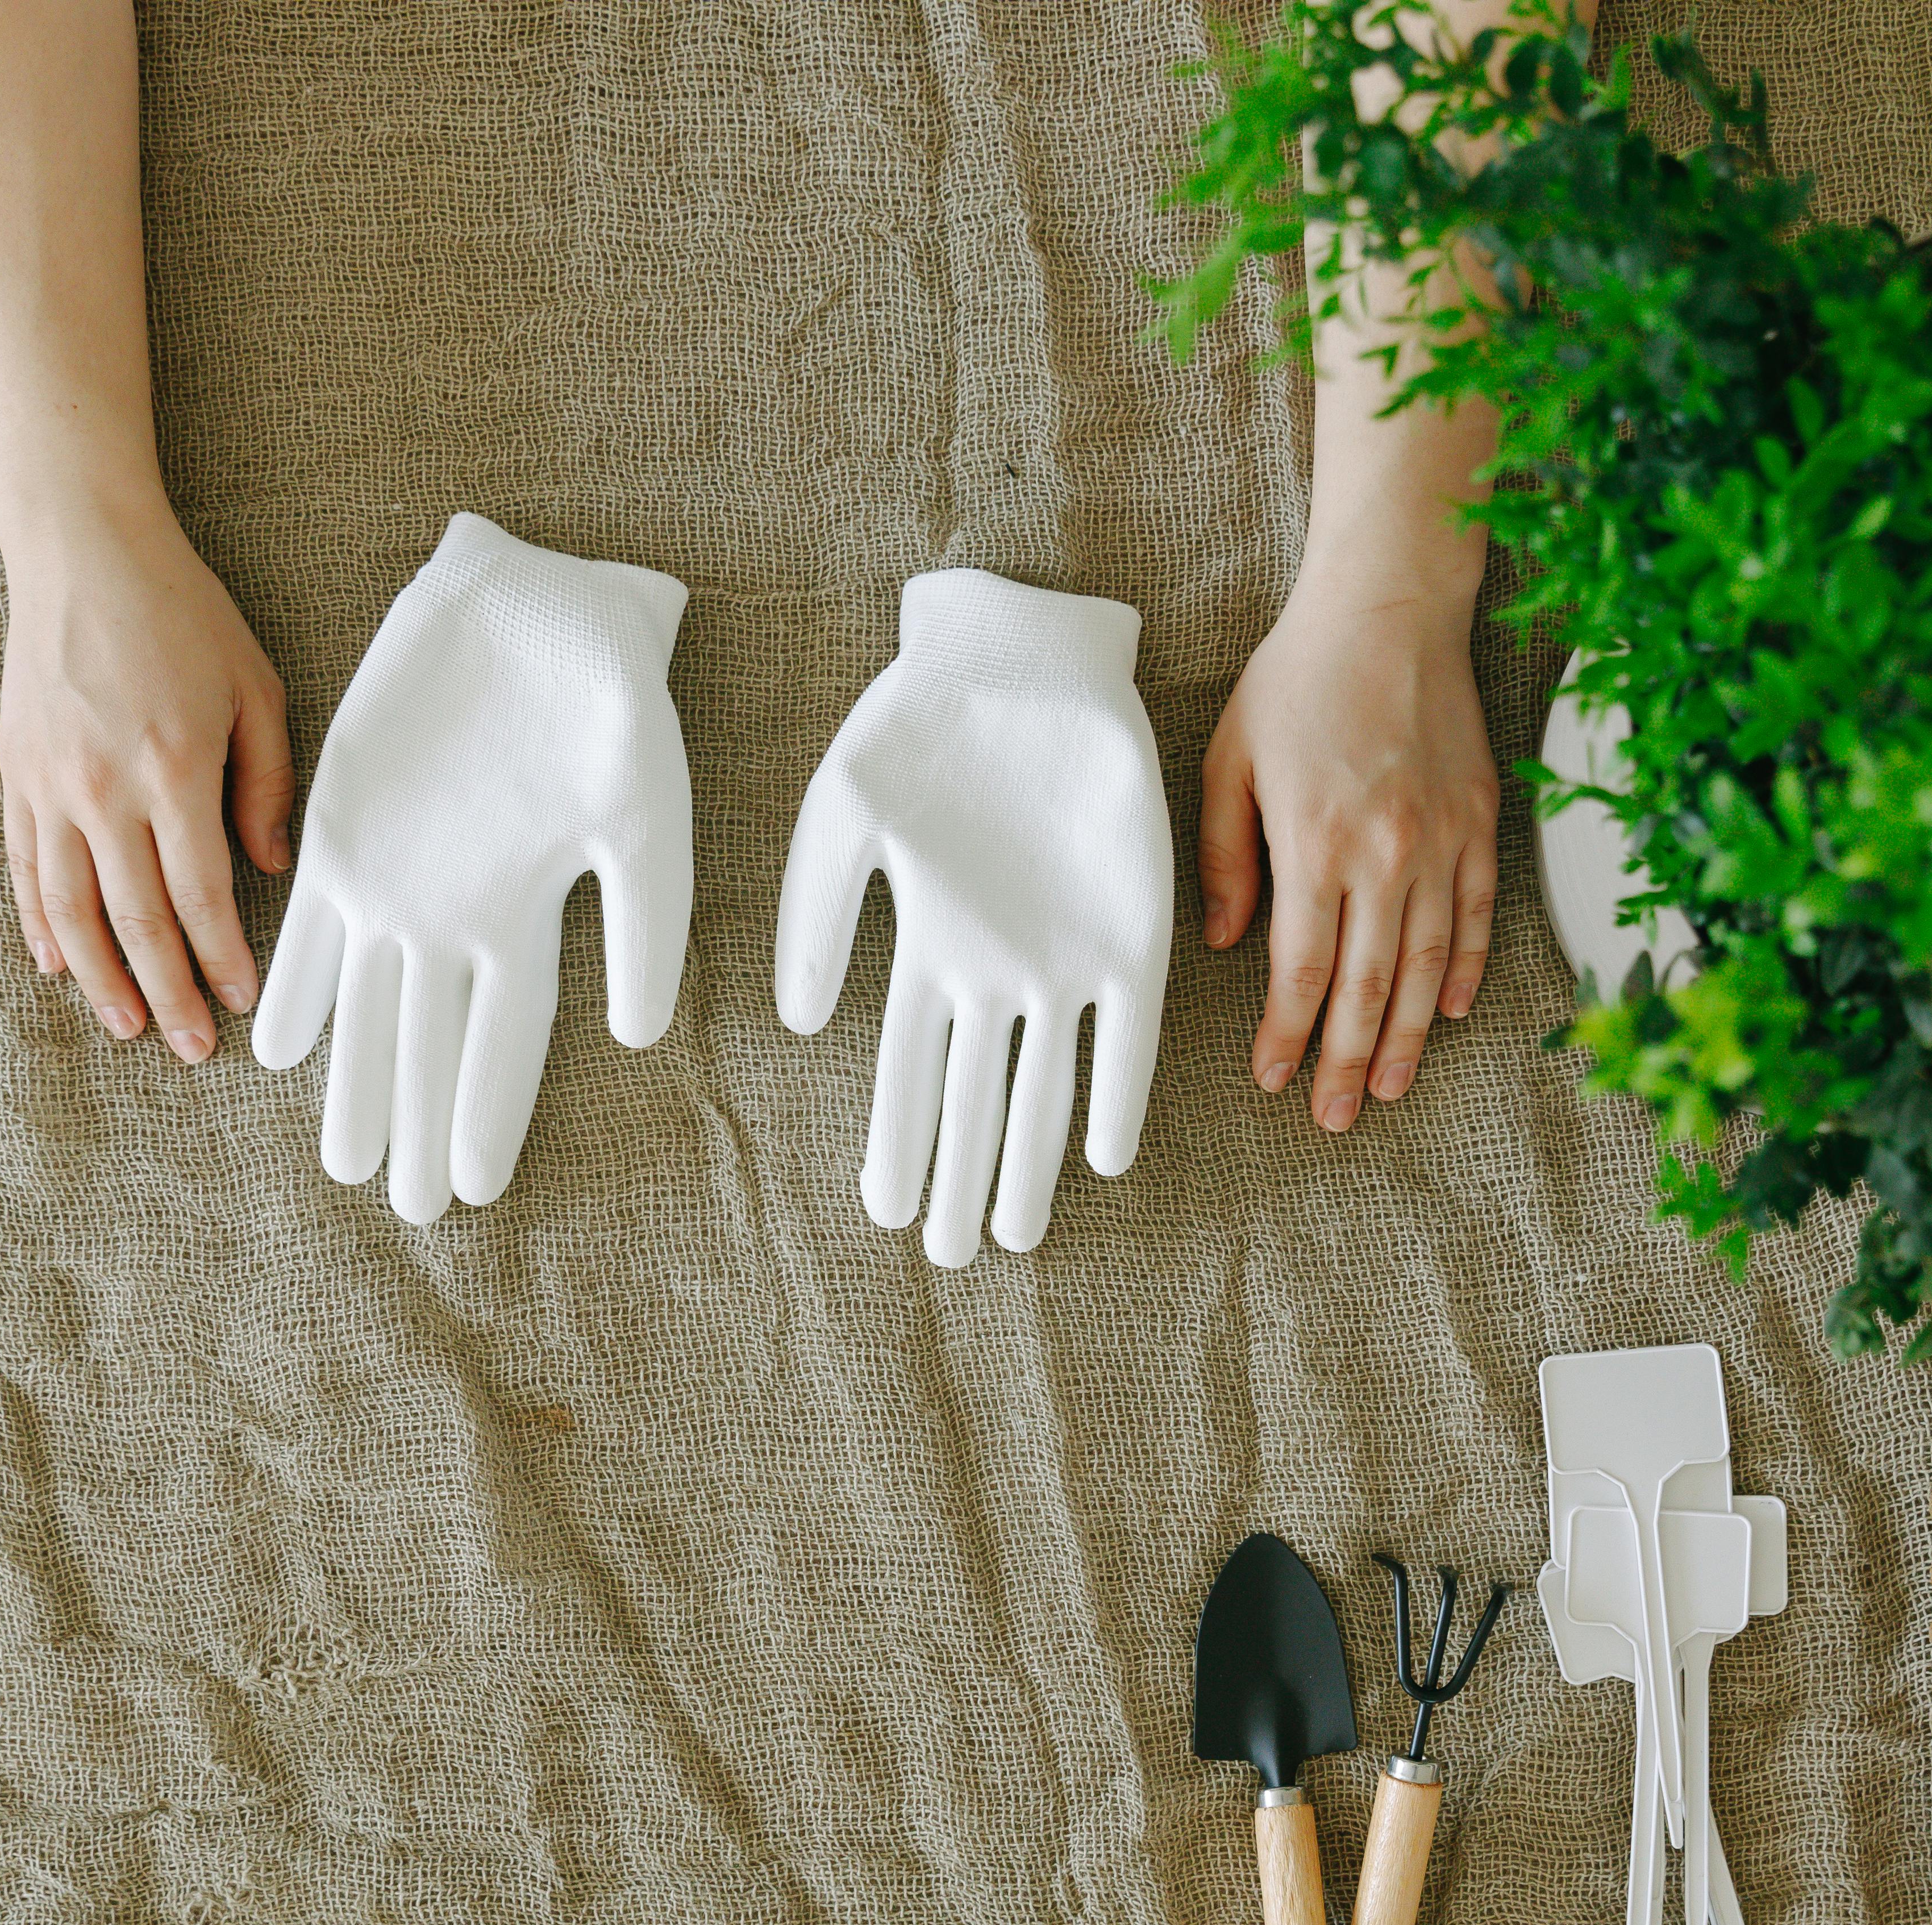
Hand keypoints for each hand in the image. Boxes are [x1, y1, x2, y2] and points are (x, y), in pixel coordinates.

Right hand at [0, 496, 294, 1060]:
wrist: (81, 550)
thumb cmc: (181, 614)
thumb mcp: (255, 686)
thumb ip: (268, 782)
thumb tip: (269, 867)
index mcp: (175, 769)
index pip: (201, 894)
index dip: (221, 958)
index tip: (239, 1003)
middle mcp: (106, 789)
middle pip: (136, 920)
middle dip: (166, 993)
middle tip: (189, 1047)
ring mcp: (51, 785)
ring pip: (71, 910)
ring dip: (100, 979)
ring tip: (126, 1027)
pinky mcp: (15, 774)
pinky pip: (24, 869)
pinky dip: (39, 925)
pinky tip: (57, 967)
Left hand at [254, 516, 693, 1224]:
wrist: (539, 609)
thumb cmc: (611, 705)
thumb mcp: (645, 811)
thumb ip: (645, 921)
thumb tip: (639, 1033)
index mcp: (530, 917)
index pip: (508, 1041)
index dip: (490, 1113)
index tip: (477, 1187)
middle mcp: (457, 915)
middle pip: (434, 1043)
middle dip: (420, 1123)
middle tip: (407, 1206)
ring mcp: (395, 878)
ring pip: (371, 1004)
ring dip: (357, 1080)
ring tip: (344, 1158)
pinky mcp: (342, 827)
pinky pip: (313, 926)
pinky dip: (298, 987)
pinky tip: (276, 1047)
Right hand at [777, 571, 1172, 1267]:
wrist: (1019, 661)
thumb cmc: (922, 725)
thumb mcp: (842, 812)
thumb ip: (814, 913)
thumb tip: (798, 1020)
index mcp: (928, 948)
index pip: (907, 1074)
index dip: (897, 1146)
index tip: (884, 1212)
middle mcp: (996, 968)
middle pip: (975, 1100)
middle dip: (963, 1180)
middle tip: (952, 1256)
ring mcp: (1065, 955)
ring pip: (1046, 1085)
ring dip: (1030, 1161)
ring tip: (1018, 1233)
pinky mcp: (1132, 931)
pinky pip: (1126, 1032)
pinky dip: (1116, 1093)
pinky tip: (1106, 1157)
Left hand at [1199, 589, 1500, 1129]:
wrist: (1390, 609)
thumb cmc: (1299, 678)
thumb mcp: (1229, 759)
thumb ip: (1226, 855)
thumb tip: (1227, 942)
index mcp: (1314, 842)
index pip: (1301, 969)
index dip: (1287, 1034)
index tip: (1271, 1078)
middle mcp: (1384, 853)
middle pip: (1368, 986)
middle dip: (1349, 1061)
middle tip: (1335, 1117)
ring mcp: (1441, 840)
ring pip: (1426, 965)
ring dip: (1409, 1036)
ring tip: (1392, 1087)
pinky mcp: (1480, 821)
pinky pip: (1475, 914)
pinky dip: (1463, 968)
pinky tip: (1450, 1010)